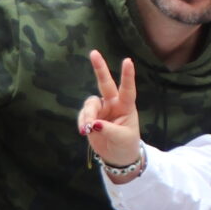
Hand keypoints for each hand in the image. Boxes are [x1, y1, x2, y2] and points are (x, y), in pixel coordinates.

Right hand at [77, 51, 142, 165]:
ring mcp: (101, 109)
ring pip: (90, 104)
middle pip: (105, 83)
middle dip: (99, 68)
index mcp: (126, 106)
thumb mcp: (121, 138)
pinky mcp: (91, 116)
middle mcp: (113, 104)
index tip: (127, 60)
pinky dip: (82, 122)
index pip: (128, 89)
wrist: (117, 156)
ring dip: (88, 115)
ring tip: (88, 129)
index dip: (127, 76)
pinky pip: (83, 115)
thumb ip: (107, 130)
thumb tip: (93, 124)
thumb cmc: (125, 144)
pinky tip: (84, 130)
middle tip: (93, 53)